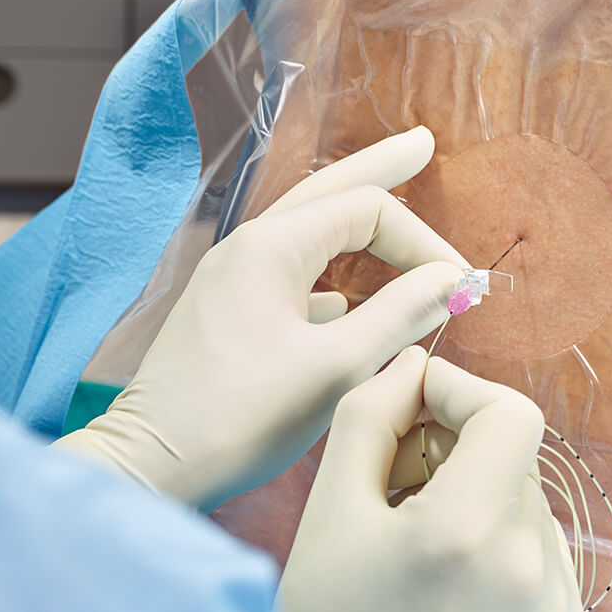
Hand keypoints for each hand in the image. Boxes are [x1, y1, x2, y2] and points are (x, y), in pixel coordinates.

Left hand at [57, 127, 467, 511]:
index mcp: (271, 247)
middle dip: (380, 168)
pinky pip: (296, 274)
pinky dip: (334, 271)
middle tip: (424, 144)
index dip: (422, 241)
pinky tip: (350, 293)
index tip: (458, 287)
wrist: (152, 466)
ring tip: (394, 194)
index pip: (368, 211)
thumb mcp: (338, 368)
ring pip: (311, 232)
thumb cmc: (243, 418)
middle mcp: (249, 248)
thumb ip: (400, 315)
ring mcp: (236, 280)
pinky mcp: (233, 313)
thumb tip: (452, 279)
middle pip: (328, 190)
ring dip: (357, 219)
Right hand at [280, 347, 584, 611]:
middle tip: (399, 481)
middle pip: (512, 456)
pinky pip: (541, 545)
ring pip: (525, 498)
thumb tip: (416, 364)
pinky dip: (502, 537)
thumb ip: (371, 416)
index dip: (462, 391)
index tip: (417, 403)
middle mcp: (528, 569)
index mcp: (465, 533)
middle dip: (457, 448)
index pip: (510, 413)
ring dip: (478, 493)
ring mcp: (556, 604)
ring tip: (422, 536)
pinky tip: (455, 574)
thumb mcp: (330, 510)